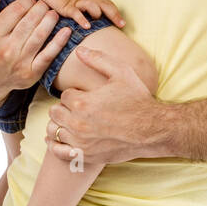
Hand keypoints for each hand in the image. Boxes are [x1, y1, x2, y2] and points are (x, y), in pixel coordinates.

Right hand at [0, 0, 70, 97]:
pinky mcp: (31, 73)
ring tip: (53, 12)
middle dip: (40, 8)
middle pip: (29, 22)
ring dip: (50, 20)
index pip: (14, 12)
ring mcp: (20, 63)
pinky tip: (66, 30)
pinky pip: (49, 55)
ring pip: (40, 36)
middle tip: (44, 2)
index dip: (25, 1)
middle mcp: (6, 50)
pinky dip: (60, 42)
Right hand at [40, 0, 124, 28]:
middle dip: (114, 14)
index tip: (123, 22)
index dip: (116, 12)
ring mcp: (77, 2)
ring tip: (99, 21)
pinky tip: (87, 26)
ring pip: (92, 6)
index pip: (107, 3)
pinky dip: (82, 19)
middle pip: (104, 5)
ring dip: (97, 13)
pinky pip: (76, 13)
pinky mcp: (67, 6)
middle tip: (121, 24)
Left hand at [44, 45, 170, 165]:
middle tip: (79, 108)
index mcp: (82, 102)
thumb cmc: (138, 99)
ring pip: (53, 130)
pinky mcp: (84, 156)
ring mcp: (80, 142)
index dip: (75, 94)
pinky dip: (56, 144)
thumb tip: (79, 50)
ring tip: (73, 122)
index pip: (64, 95)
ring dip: (60, 124)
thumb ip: (98, 59)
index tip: (86, 97)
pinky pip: (57, 151)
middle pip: (55, 112)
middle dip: (65, 108)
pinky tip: (64, 138)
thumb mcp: (121, 72)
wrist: (152, 129)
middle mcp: (77, 123)